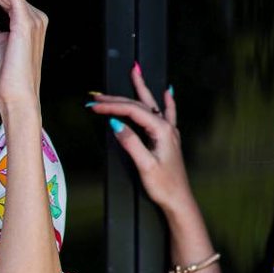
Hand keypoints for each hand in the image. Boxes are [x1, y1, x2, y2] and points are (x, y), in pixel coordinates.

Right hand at [90, 64, 194, 217]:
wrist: (179, 200)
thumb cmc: (164, 186)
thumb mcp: (145, 165)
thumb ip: (131, 142)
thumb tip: (115, 124)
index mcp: (161, 131)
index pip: (132, 111)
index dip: (111, 107)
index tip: (94, 107)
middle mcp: (166, 127)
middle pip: (139, 105)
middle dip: (117, 98)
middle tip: (97, 95)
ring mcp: (169, 132)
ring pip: (151, 104)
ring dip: (140, 88)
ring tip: (135, 71)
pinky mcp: (168, 139)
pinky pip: (167, 114)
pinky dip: (166, 101)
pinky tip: (168, 92)